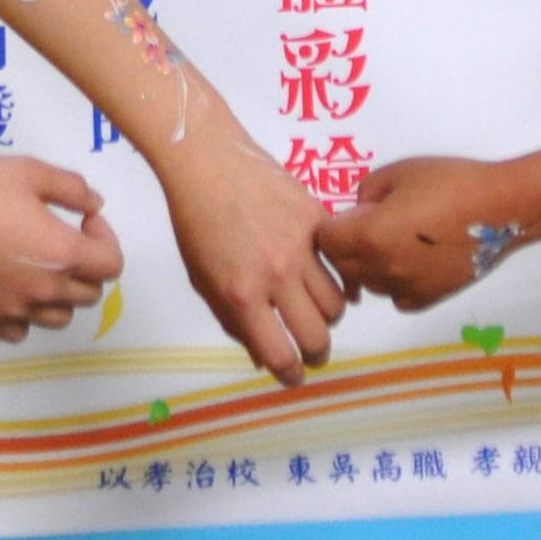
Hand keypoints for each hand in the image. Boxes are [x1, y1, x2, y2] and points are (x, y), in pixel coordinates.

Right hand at [0, 158, 121, 341]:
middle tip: (65, 240)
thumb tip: (95, 205)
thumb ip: (73, 189)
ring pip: (58, 317)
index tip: (85, 222)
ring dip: (60, 294)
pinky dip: (25, 314)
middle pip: (89, 294)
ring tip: (39, 265)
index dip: (105, 239)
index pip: (111, 265)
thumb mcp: (29, 172)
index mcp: (61, 254)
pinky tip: (12, 286)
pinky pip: (20, 330)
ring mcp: (12, 309)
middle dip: (86, 266)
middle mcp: (42, 290)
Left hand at [156, 128, 347, 385]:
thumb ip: (232, 320)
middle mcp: (275, 276)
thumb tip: (263, 354)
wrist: (208, 162)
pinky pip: (343, 264)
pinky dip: (345, 282)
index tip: (294, 377)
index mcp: (241, 296)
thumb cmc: (195, 223)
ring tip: (318, 313)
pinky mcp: (317, 219)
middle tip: (313, 352)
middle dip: (316, 353)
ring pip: (337, 304)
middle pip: (316, 336)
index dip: (290, 374)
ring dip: (328, 317)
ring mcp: (301, 247)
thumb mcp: (202, 280)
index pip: (279, 354)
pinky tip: (337, 286)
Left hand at [319, 155, 519, 309]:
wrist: (502, 207)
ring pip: (368, 284)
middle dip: (346, 247)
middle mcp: (383, 269)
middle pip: (342, 267)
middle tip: (368, 226)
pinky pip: (396, 297)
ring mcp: (406, 288)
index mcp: (370, 236)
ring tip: (396, 242)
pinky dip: (396, 283)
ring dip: (370, 266)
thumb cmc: (451, 181)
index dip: (330, 227)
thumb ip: (366, 193)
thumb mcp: (398, 172)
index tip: (346, 216)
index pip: (324, 242)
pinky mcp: (429, 298)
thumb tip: (357, 212)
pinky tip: (414, 261)